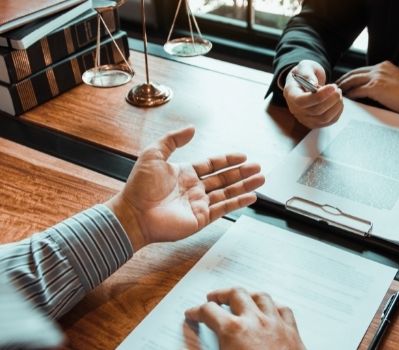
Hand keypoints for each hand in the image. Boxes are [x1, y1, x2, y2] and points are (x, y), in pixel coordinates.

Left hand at [105, 126, 264, 250]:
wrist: (132, 214)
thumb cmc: (138, 187)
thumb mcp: (154, 154)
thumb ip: (173, 140)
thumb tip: (192, 128)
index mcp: (184, 173)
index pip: (212, 165)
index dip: (227, 160)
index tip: (242, 156)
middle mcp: (194, 188)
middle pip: (224, 178)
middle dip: (242, 173)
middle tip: (258, 167)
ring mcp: (199, 204)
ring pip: (228, 192)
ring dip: (245, 186)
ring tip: (260, 179)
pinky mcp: (201, 218)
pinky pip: (224, 208)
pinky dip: (238, 202)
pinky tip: (251, 197)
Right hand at [185, 288, 304, 349]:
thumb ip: (209, 349)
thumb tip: (197, 349)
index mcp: (233, 331)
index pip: (209, 311)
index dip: (197, 311)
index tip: (193, 314)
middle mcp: (255, 321)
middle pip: (236, 294)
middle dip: (221, 294)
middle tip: (213, 298)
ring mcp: (276, 325)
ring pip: (261, 297)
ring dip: (248, 295)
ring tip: (242, 298)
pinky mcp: (292, 333)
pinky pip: (284, 310)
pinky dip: (274, 307)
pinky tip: (271, 309)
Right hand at [283, 59, 343, 128]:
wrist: (306, 82)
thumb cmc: (305, 73)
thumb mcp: (305, 67)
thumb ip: (308, 73)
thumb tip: (313, 84)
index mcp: (290, 94)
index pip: (302, 102)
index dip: (319, 96)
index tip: (332, 86)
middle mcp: (295, 109)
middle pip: (315, 111)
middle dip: (331, 99)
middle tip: (337, 89)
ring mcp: (305, 118)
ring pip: (324, 118)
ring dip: (336, 106)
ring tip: (338, 94)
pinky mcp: (315, 123)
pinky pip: (329, 122)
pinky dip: (337, 111)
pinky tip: (338, 102)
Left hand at [336, 60, 398, 123]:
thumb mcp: (397, 85)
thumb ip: (384, 85)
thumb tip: (373, 95)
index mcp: (385, 66)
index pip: (362, 70)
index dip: (351, 76)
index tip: (344, 83)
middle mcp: (380, 68)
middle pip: (354, 73)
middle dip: (343, 80)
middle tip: (334, 87)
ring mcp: (378, 77)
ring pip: (353, 80)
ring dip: (343, 87)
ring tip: (336, 94)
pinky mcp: (377, 87)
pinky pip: (358, 91)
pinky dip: (350, 95)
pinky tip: (345, 100)